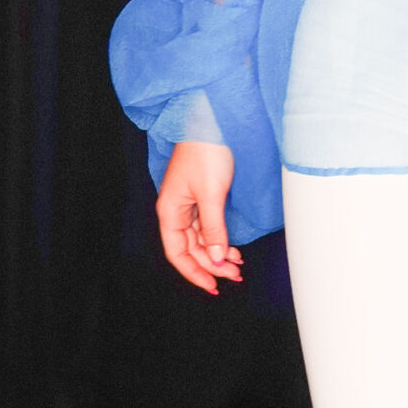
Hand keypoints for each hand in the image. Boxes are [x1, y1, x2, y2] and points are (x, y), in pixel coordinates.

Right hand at [156, 141, 242, 293]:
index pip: (178, 253)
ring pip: (201, 238)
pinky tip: (232, 246)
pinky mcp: (201, 195)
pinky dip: (220, 238)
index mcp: (170, 211)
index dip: (193, 272)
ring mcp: (189, 203)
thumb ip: (212, 228)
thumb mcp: (211, 194)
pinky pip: (208, 225)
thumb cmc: (206, 151)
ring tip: (238, 264)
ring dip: (218, 253)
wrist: (211, 120)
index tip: (212, 286)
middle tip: (235, 275)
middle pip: (191, 248)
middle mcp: (176, 210)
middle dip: (212, 264)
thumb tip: (213, 258)